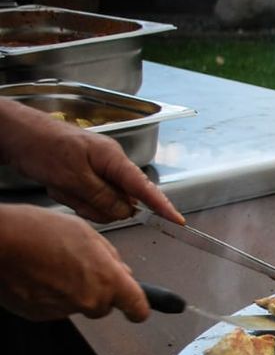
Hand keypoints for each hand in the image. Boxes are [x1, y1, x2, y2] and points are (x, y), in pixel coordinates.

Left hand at [0, 99, 183, 224]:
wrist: (16, 135)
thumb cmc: (42, 146)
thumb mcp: (71, 175)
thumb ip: (102, 196)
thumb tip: (125, 211)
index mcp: (113, 159)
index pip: (144, 187)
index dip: (162, 205)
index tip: (177, 220)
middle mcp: (110, 166)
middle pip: (121, 201)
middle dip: (97, 205)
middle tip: (71, 193)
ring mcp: (98, 172)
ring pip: (103, 204)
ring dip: (81, 202)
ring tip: (61, 186)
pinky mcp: (85, 178)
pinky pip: (88, 200)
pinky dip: (73, 198)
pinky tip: (58, 186)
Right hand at [0, 205, 148, 320]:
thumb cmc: (36, 231)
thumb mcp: (86, 232)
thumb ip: (110, 256)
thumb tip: (121, 270)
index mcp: (107, 281)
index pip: (138, 308)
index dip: (139, 307)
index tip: (138, 307)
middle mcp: (88, 301)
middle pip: (104, 305)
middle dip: (98, 290)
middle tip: (79, 266)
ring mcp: (63, 311)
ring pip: (77, 304)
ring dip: (71, 290)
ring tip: (52, 264)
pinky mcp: (38, 315)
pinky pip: (53, 307)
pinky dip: (49, 295)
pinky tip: (38, 273)